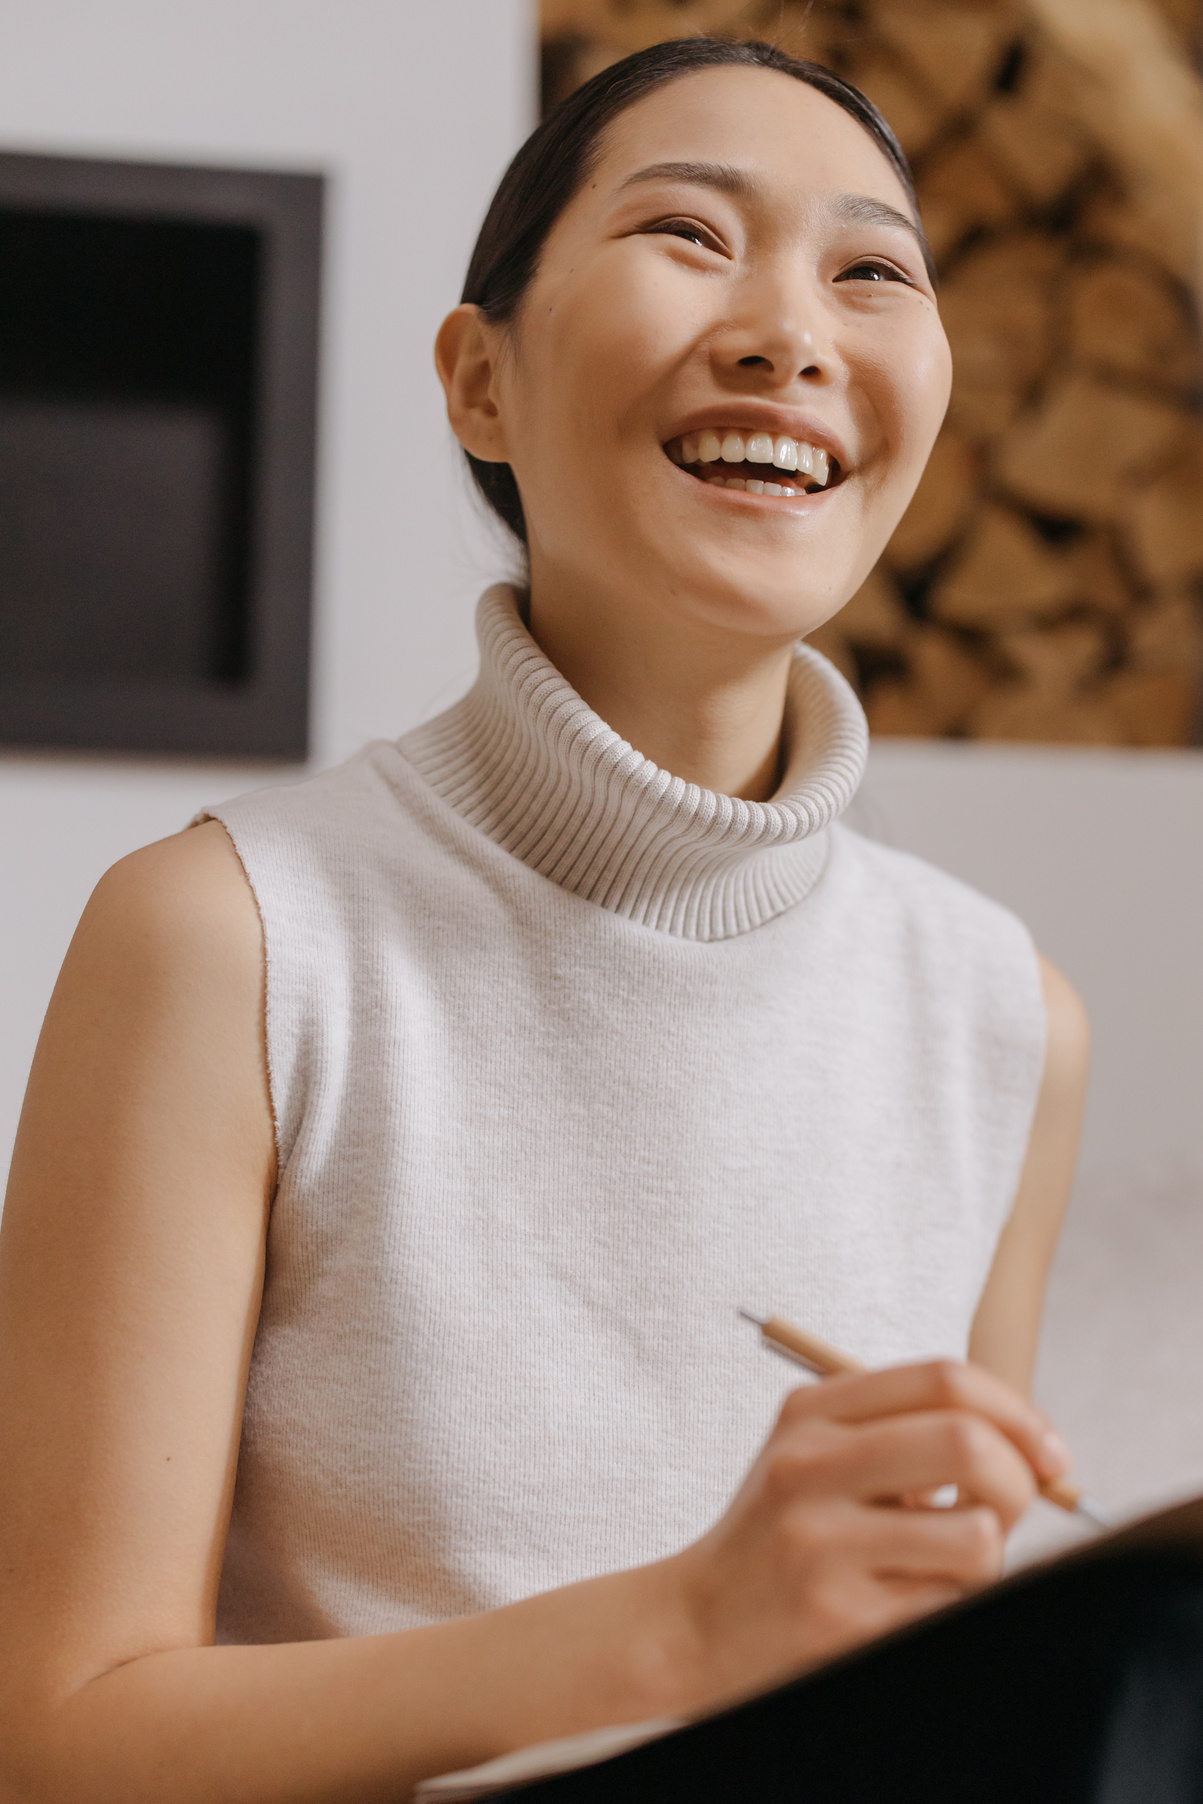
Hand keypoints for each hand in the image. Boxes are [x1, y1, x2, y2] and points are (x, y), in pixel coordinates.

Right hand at [660, 1360, 1071, 1712]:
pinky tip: (908, 1601)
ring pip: (977, 1536)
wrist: (695, 1622)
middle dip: (1020, 1481)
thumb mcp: (820, 1455)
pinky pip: (950, 1605)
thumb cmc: (784, 1534)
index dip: (1018, 1412)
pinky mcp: (838, 1617)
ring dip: (986, 1558)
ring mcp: (821, 1542)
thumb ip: (908, 1432)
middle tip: (1009, 1511)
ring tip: (942, 1566)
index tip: (1048, 1453)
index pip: (944, 1379)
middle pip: (967, 1442)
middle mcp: (810, 1465)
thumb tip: (1035, 1450)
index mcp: (811, 1412)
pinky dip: (953, 1604)